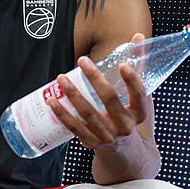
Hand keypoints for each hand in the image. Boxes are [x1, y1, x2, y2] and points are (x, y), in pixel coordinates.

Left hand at [47, 33, 149, 150]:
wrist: (125, 151)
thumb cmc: (130, 115)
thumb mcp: (139, 95)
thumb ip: (138, 66)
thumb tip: (138, 37)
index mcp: (139, 113)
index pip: (140, 96)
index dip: (132, 81)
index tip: (123, 64)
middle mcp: (124, 126)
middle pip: (109, 100)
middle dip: (95, 79)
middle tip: (82, 60)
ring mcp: (107, 136)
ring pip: (88, 114)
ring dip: (73, 94)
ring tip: (61, 77)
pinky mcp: (91, 142)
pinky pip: (74, 127)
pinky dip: (61, 114)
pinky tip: (50, 100)